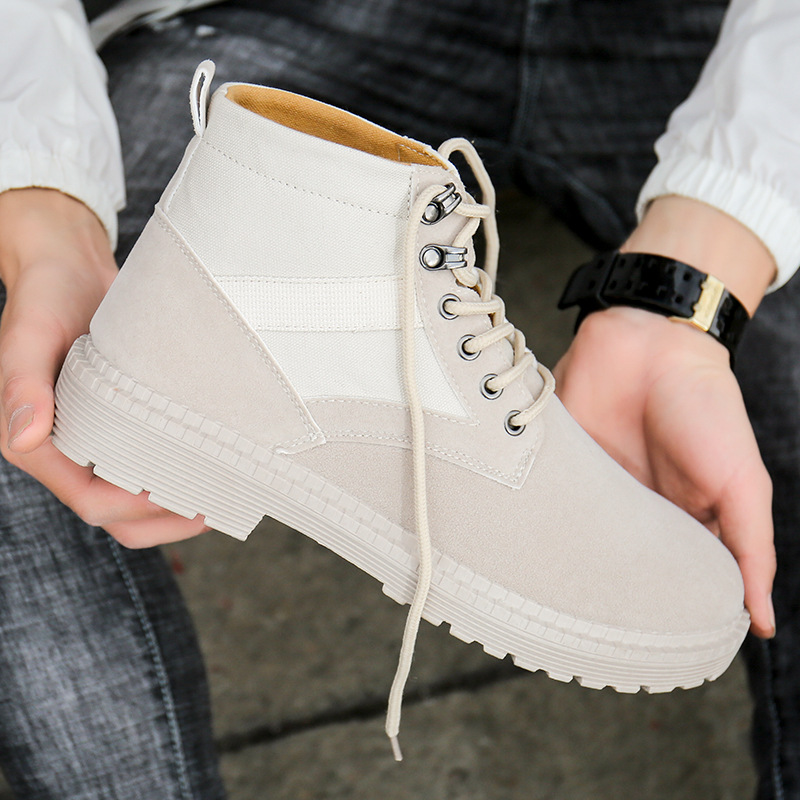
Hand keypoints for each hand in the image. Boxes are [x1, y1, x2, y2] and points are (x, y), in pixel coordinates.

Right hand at [0, 188, 208, 547]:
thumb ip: (23, 385)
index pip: (90, 500)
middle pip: (116, 513)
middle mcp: (66, 448)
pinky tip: (207, 461)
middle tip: (213, 506)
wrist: (67, 264)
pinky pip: (143, 461)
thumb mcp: (29, 333)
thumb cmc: (44, 294)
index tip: (184, 499)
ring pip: (132, 495)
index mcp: (39, 441)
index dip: (136, 509)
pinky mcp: (117, 421)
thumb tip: (25, 436)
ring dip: (171, 503)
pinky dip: (173, 470)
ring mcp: (94, 437)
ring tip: (219, 492)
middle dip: (162, 520)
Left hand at [554, 196, 777, 637]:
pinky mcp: (559, 463)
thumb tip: (759, 621)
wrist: (650, 340)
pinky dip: (531, 523)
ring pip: (572, 539)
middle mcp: (631, 508)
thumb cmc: (705, 407)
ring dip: (562, 565)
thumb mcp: (740, 482)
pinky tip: (519, 553)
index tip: (644, 652)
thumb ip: (750, 547)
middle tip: (584, 641)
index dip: (658, 612)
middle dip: (599, 596)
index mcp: (678, 518)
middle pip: (612, 564)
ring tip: (546, 606)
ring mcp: (592, 487)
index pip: (667, 577)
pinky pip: (543, 500)